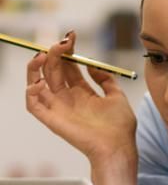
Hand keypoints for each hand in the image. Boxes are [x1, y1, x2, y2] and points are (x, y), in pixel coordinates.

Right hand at [25, 31, 136, 163]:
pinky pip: (33, 104)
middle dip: (54, 53)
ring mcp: (58, 108)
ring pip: (36, 82)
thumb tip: (92, 65)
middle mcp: (67, 98)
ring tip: (44, 55)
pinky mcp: (51, 119)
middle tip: (62, 42)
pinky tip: (40, 83)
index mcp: (82, 92)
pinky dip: (31, 92)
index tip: (71, 37)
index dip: (68, 51)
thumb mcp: (117, 97)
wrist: (118, 148)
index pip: (68, 66)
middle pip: (53, 70)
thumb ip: (105, 80)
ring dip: (36, 67)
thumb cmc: (120, 127)